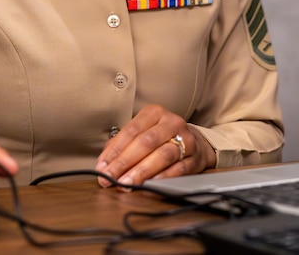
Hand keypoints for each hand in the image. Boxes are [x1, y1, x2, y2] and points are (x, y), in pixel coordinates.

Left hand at [95, 104, 214, 187]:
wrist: (195, 142)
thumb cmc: (161, 138)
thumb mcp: (143, 132)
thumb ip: (122, 145)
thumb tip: (104, 163)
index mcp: (154, 113)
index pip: (131, 131)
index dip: (115, 150)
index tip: (102, 167)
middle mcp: (171, 122)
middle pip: (145, 142)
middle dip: (125, 162)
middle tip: (111, 178)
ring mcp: (186, 139)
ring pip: (163, 155)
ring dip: (142, 171)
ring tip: (127, 184)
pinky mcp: (195, 157)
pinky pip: (179, 169)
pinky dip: (163, 178)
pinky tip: (150, 185)